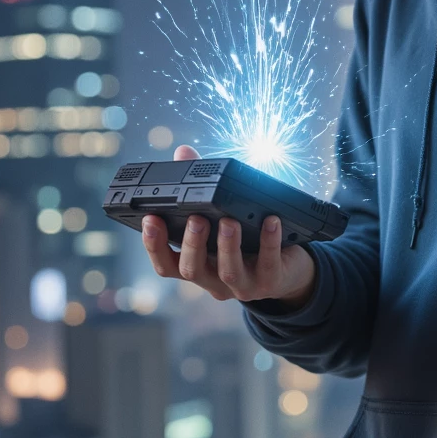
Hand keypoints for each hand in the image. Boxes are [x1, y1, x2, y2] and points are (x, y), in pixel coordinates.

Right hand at [140, 144, 317, 306]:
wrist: (286, 268)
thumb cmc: (245, 237)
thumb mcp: (220, 215)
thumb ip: (200, 186)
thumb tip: (183, 153)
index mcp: (196, 264)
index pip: (165, 264)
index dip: (154, 245)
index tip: (149, 218)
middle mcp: (213, 279)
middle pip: (192, 270)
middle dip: (192, 243)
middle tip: (196, 218)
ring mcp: (241, 284)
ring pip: (228, 271)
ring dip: (227, 246)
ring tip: (229, 221)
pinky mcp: (270, 282)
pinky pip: (269, 264)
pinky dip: (270, 242)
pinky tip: (271, 221)